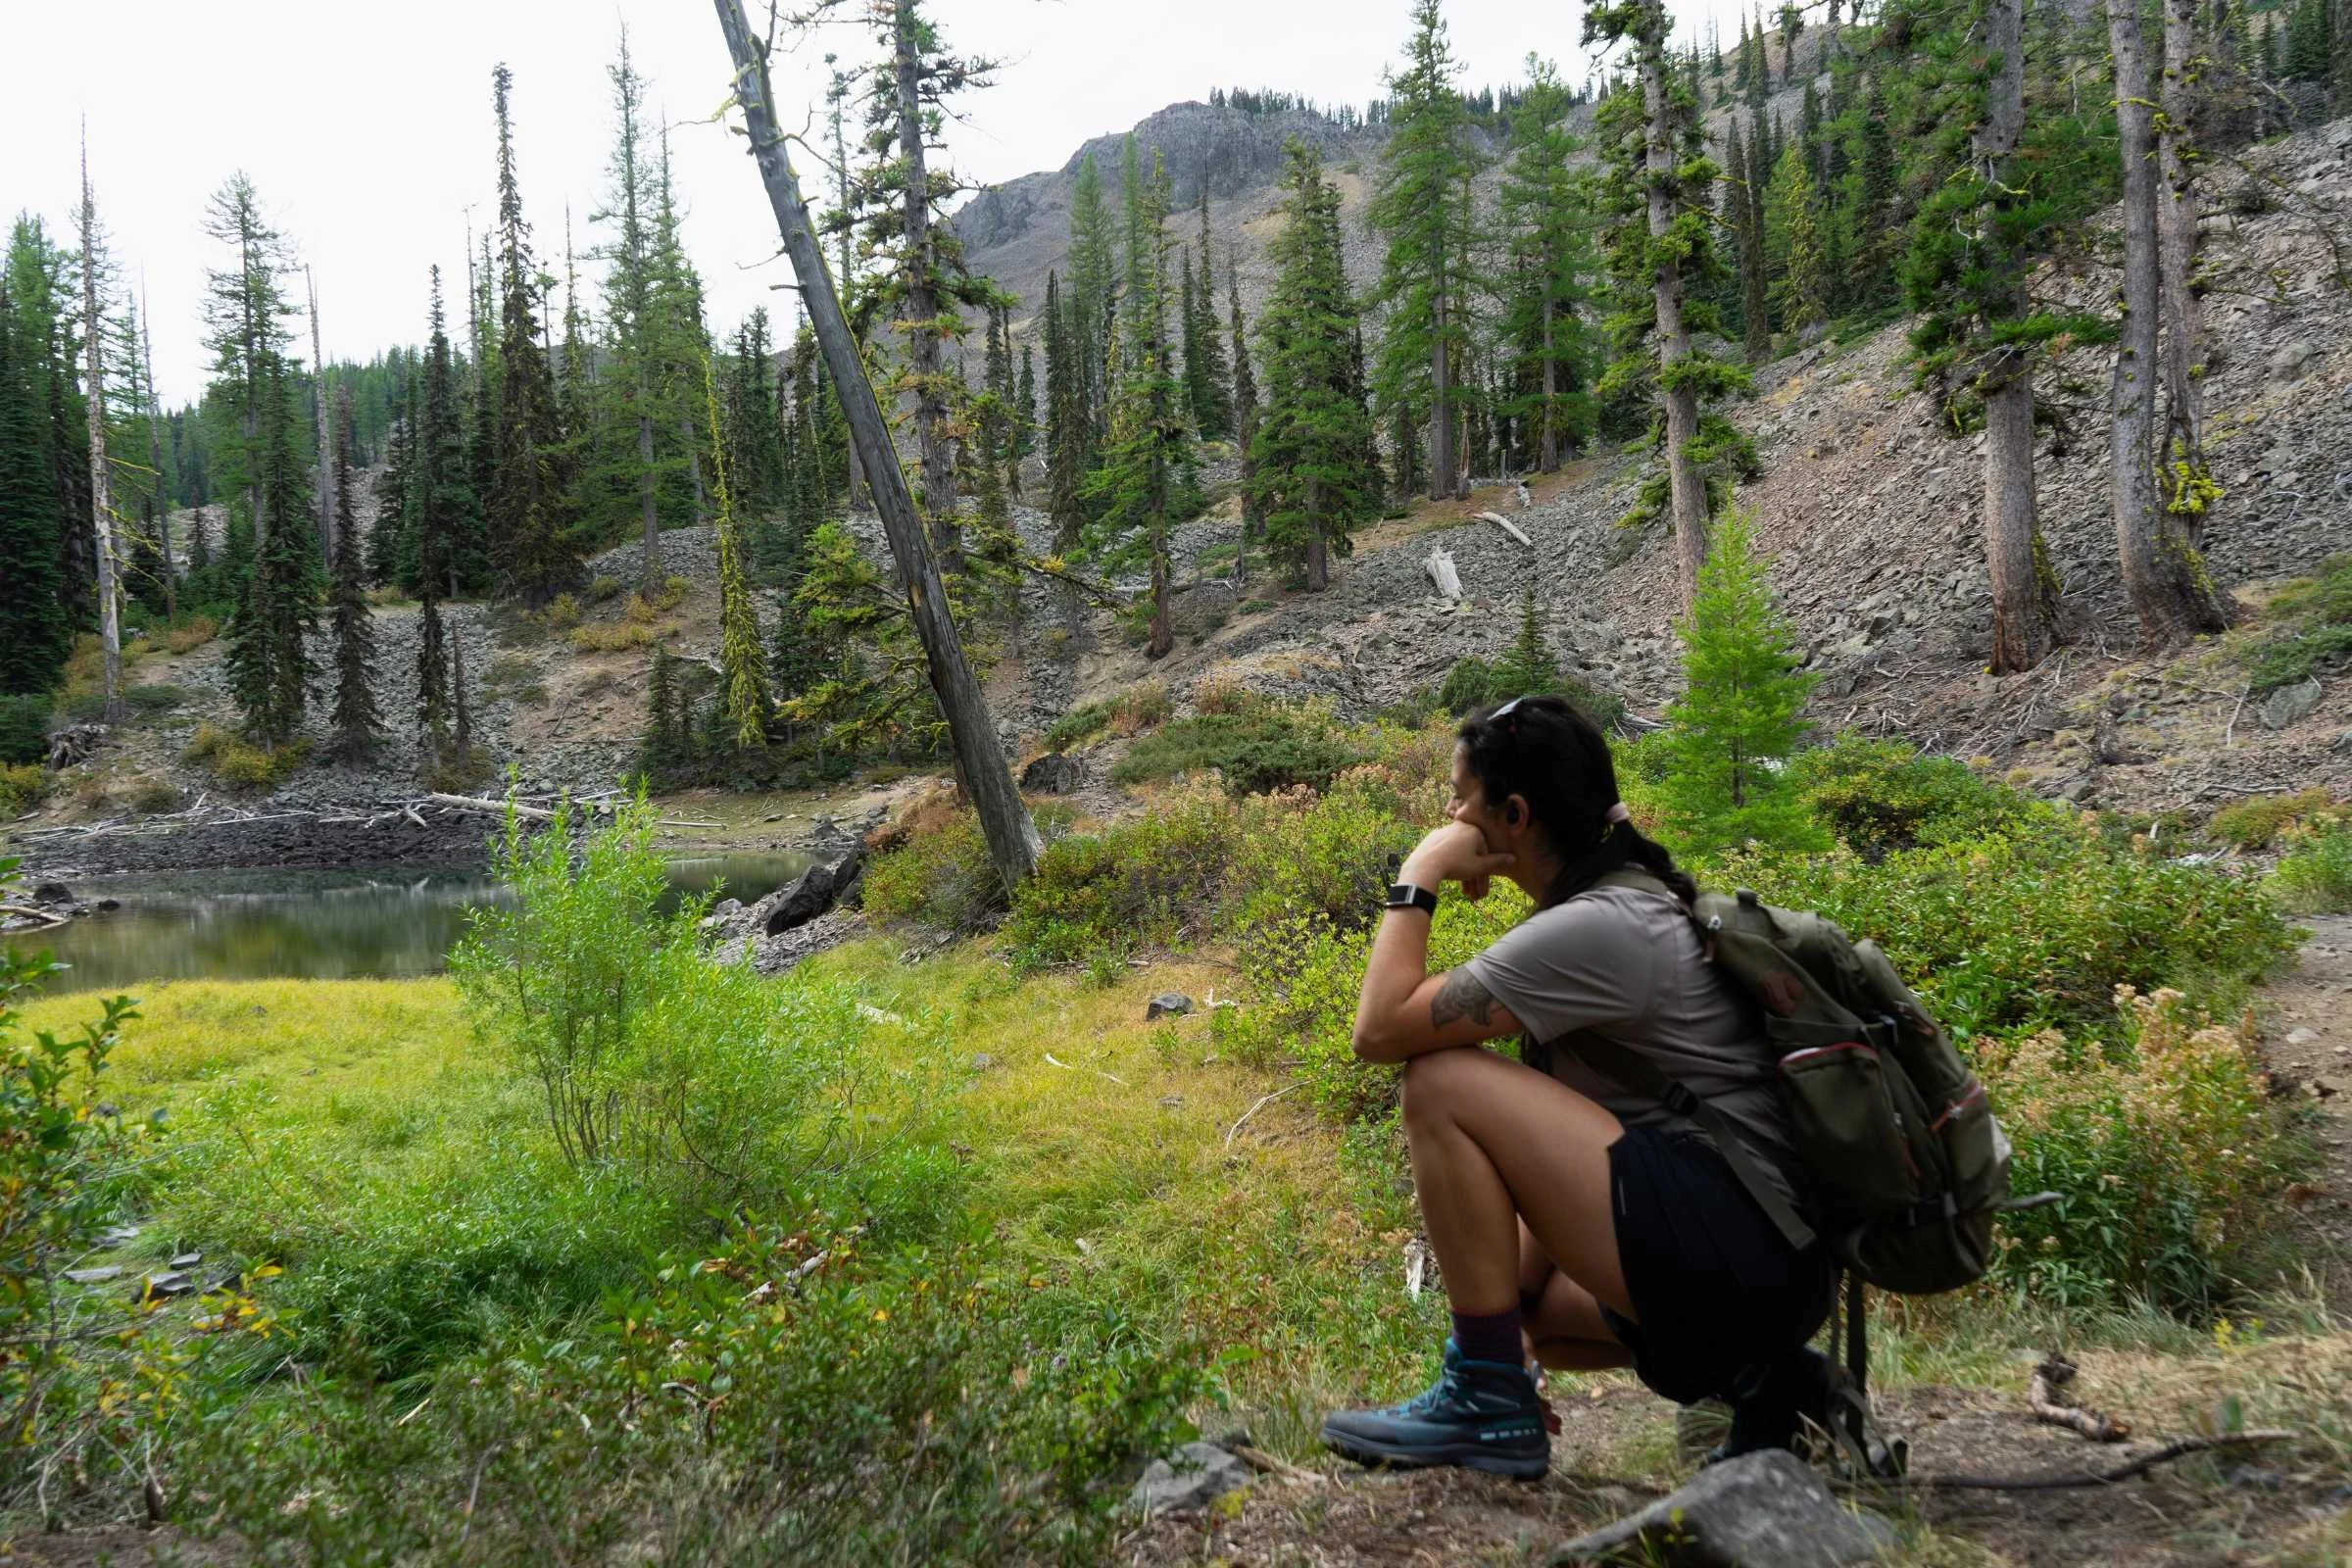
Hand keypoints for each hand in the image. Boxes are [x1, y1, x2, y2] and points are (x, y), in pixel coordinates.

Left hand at [1400, 821, 1514, 903]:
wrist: (1424, 865)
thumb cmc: (1455, 865)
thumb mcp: (1479, 866)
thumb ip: (1497, 862)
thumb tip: (1514, 858)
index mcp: (1474, 830)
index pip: (1484, 855)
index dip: (1484, 877)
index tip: (1483, 892)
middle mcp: (1459, 828)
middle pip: (1471, 856)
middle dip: (1474, 878)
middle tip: (1473, 896)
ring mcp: (1444, 833)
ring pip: (1459, 856)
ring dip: (1463, 875)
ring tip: (1464, 893)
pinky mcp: (1432, 840)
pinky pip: (1446, 853)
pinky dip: (1451, 865)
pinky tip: (1450, 878)